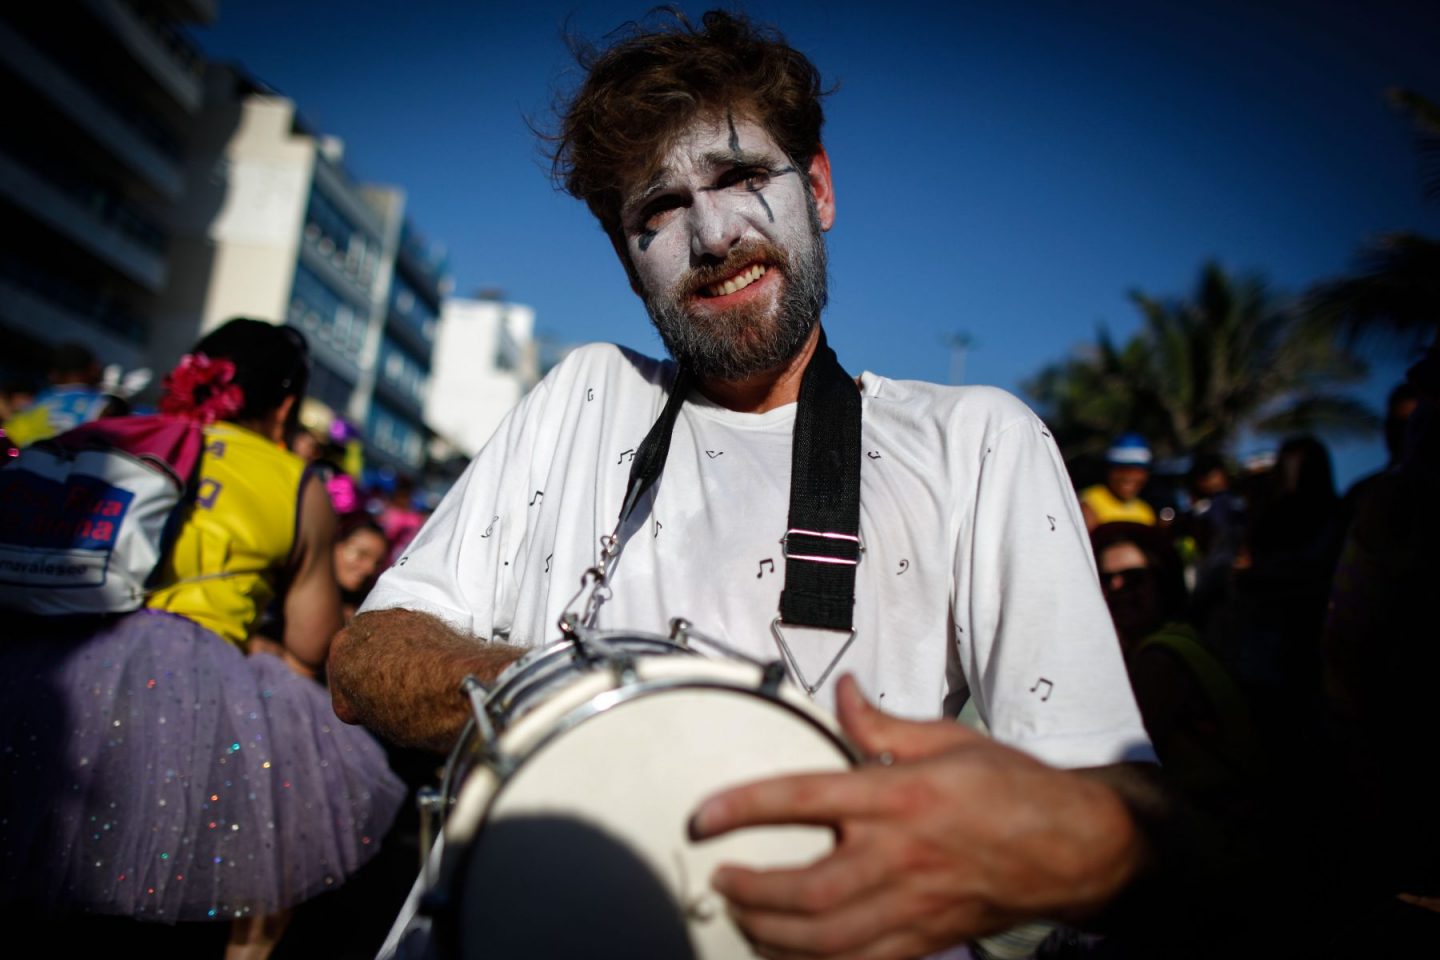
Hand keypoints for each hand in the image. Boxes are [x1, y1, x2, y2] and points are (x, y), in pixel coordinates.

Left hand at [689, 675, 1141, 959]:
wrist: (1074, 846)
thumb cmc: (1014, 788)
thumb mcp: (948, 738)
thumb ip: (882, 722)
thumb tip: (842, 694)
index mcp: (901, 797)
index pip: (804, 797)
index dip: (745, 807)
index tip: (705, 816)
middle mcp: (901, 856)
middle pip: (808, 890)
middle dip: (752, 890)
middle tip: (720, 878)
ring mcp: (913, 905)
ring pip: (828, 940)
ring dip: (773, 934)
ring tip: (743, 918)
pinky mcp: (927, 937)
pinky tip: (789, 955)